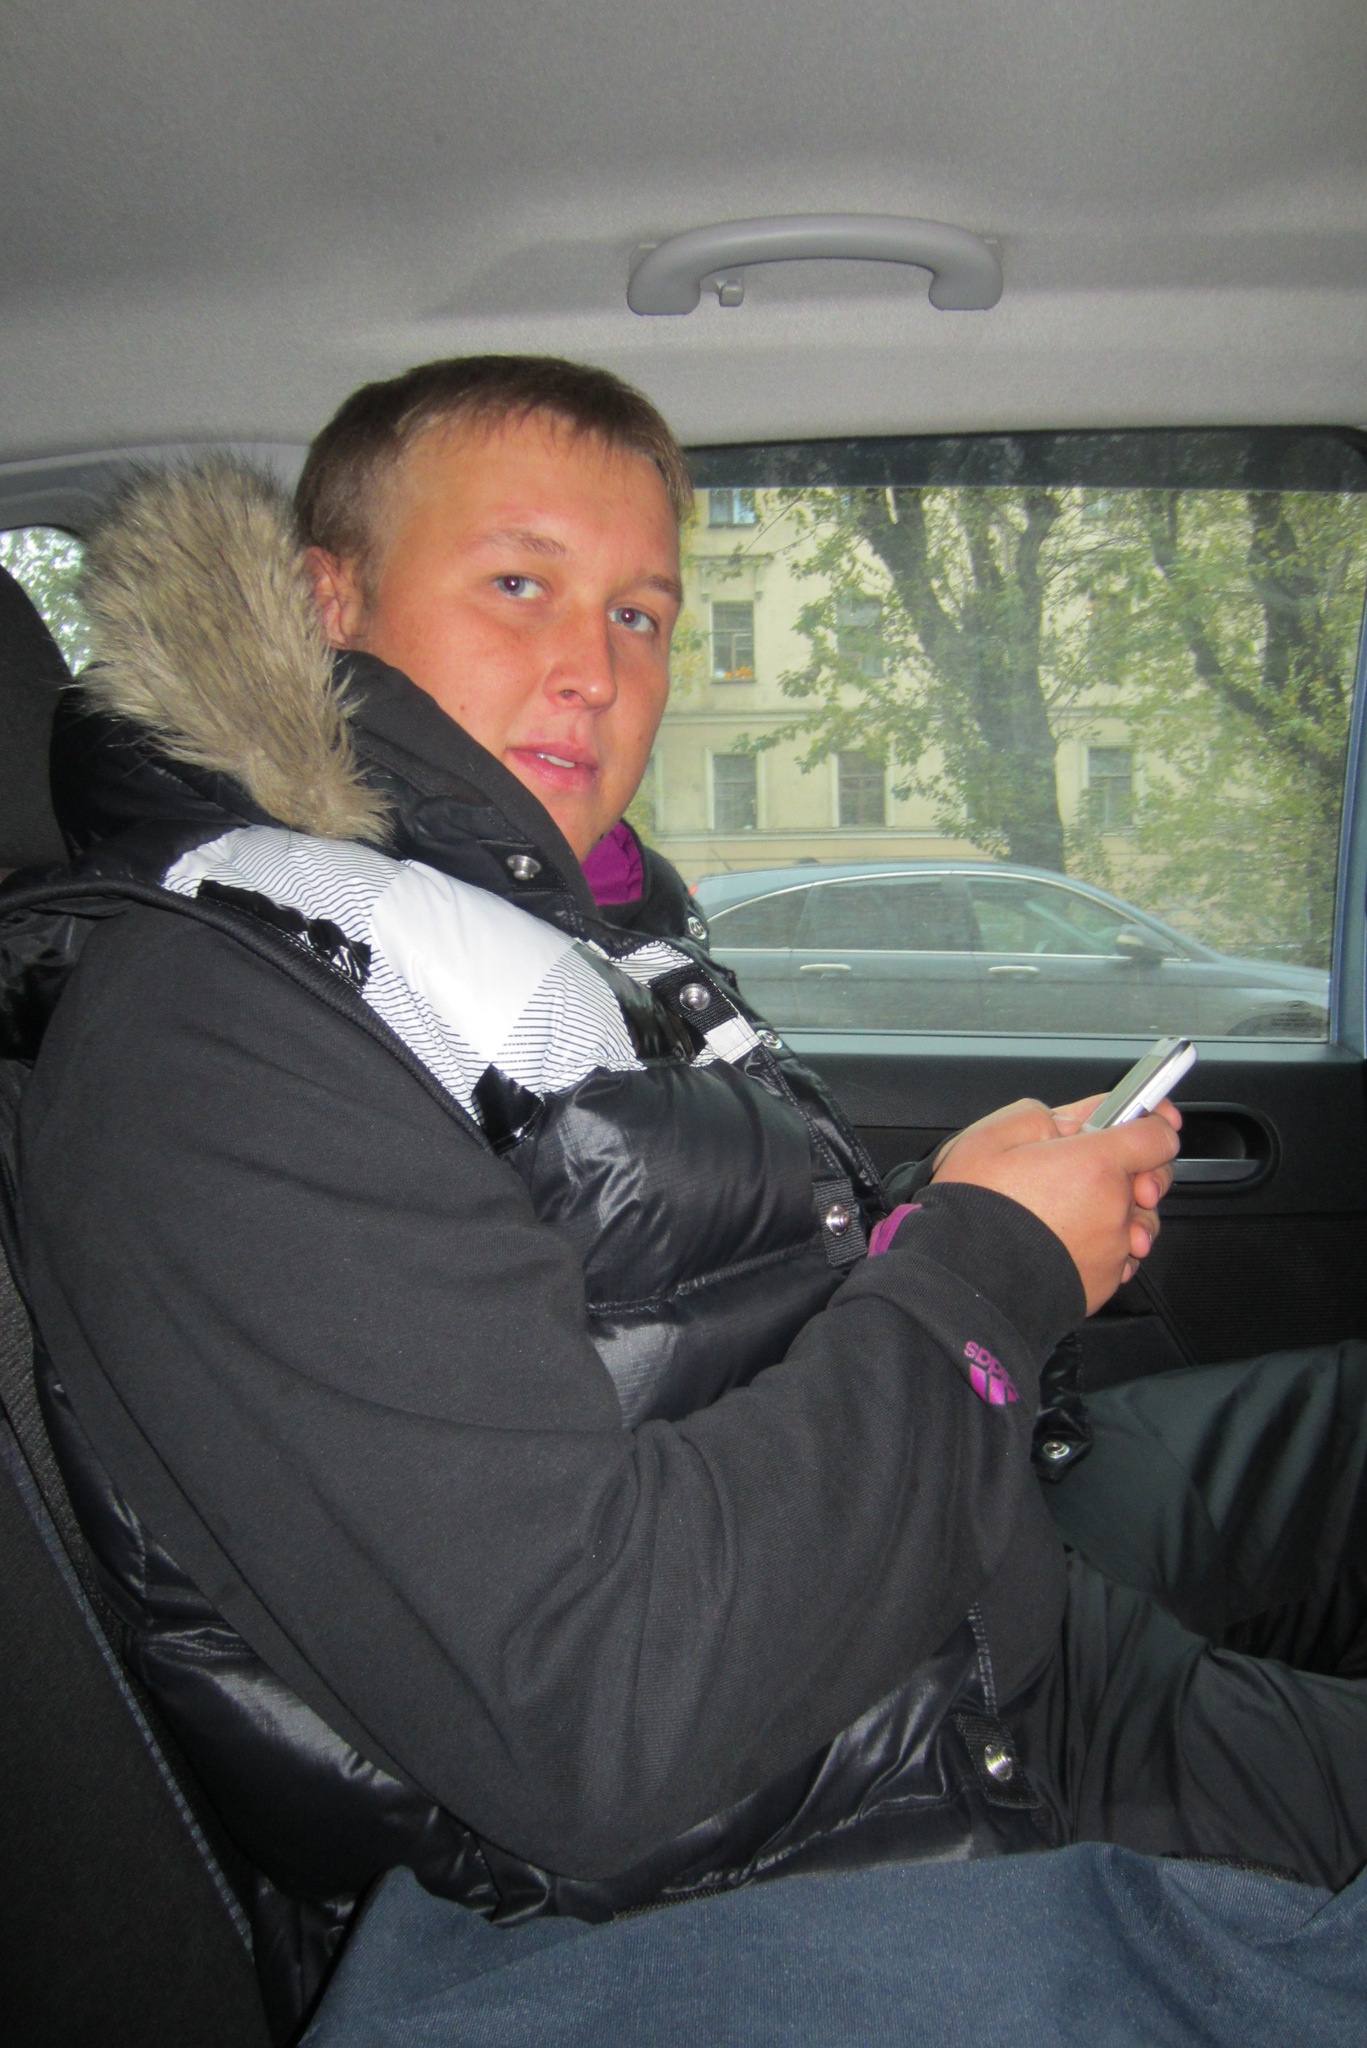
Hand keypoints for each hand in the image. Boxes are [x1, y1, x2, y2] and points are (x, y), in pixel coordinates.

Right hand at [932, 1097, 1179, 1314]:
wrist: (965, 1282)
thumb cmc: (974, 1211)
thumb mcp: (988, 1137)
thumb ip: (1037, 1116)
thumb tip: (1063, 1124)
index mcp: (1095, 1164)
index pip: (1157, 1135)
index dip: (1154, 1121)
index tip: (1147, 1117)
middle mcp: (1114, 1208)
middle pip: (1152, 1179)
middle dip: (1134, 1167)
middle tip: (1094, 1165)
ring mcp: (1112, 1251)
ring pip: (1137, 1221)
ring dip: (1118, 1209)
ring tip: (1075, 1209)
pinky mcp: (1103, 1283)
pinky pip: (1119, 1257)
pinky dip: (1103, 1245)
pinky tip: (1070, 1239)